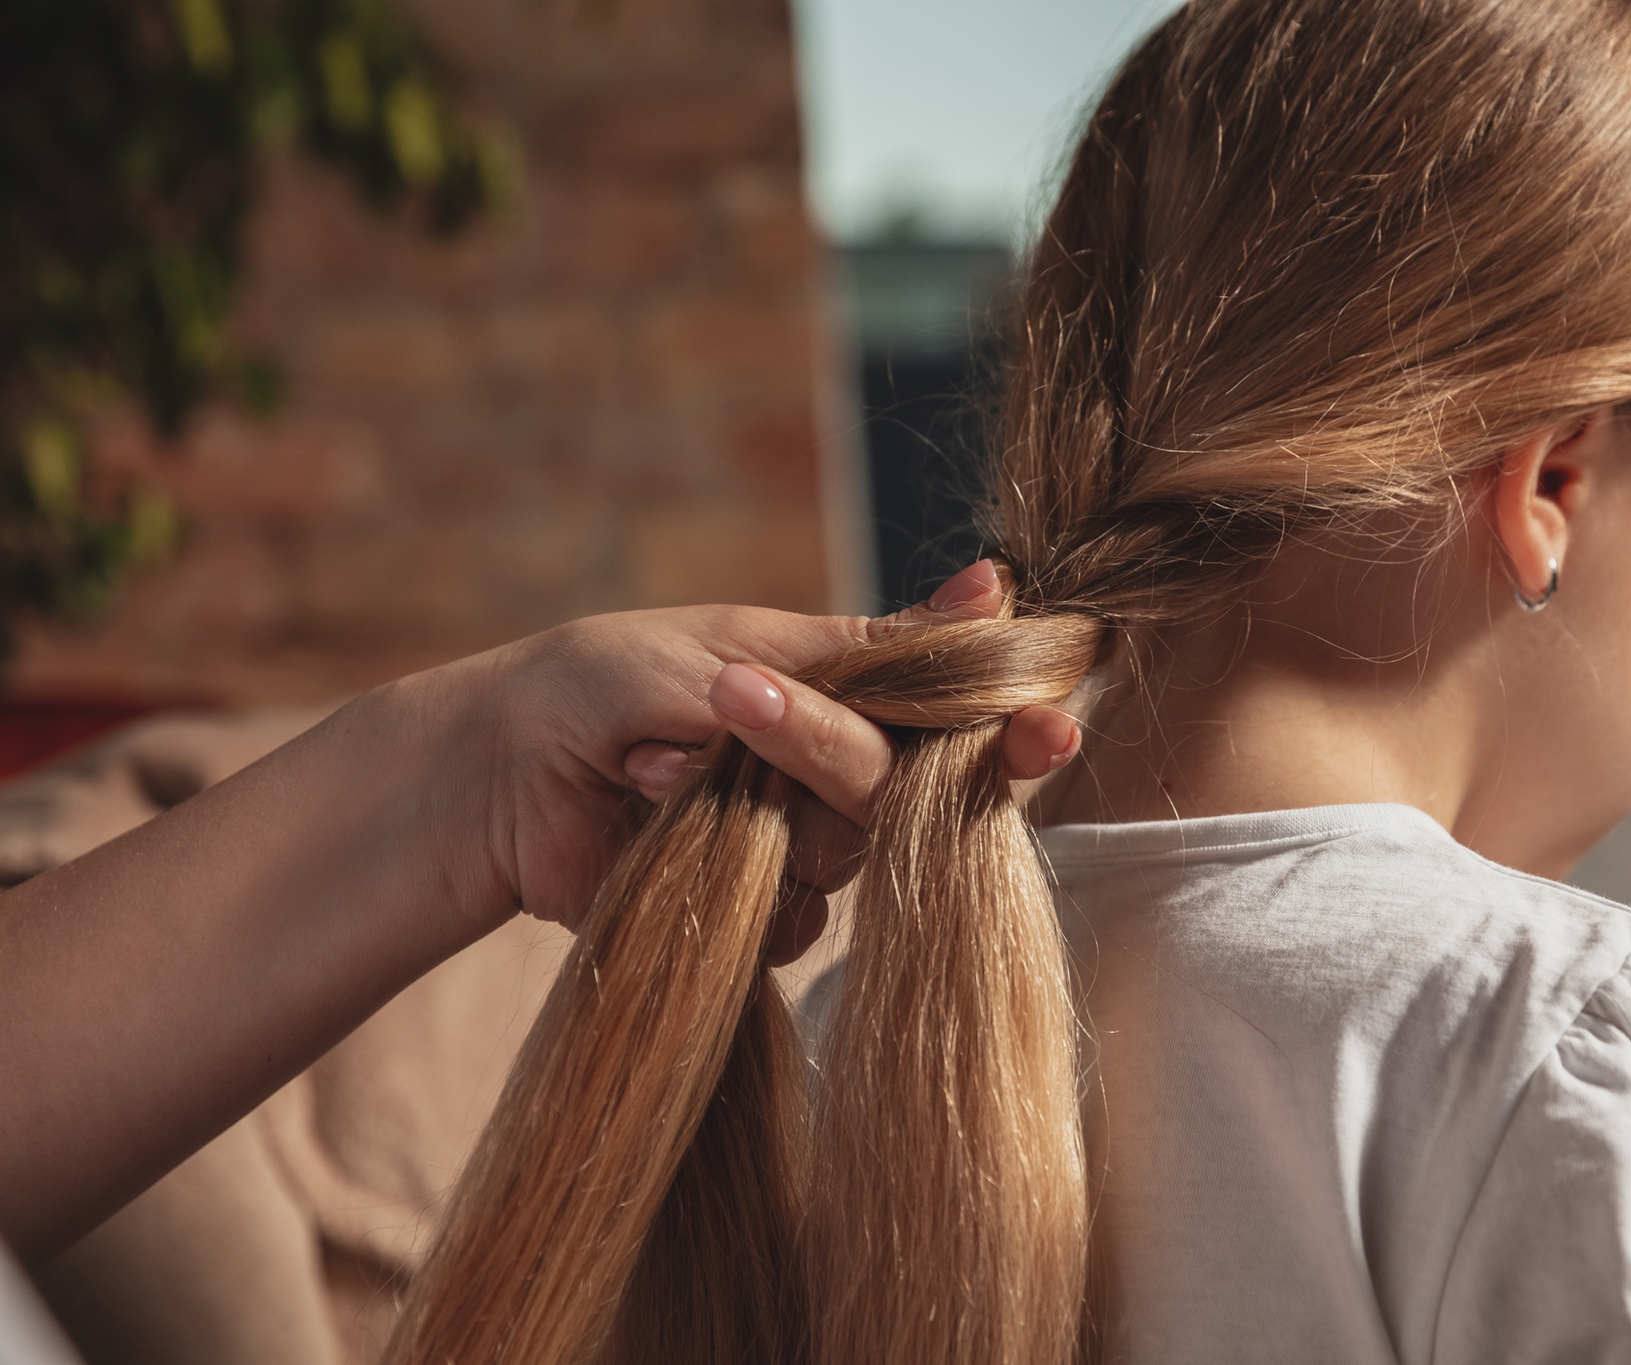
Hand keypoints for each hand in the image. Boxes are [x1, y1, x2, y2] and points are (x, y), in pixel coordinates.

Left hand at [451, 561, 1081, 958]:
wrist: (501, 767)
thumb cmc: (611, 679)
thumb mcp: (741, 647)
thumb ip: (870, 651)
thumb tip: (995, 582)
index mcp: (855, 695)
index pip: (964, 716)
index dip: (1013, 729)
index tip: (1045, 730)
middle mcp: (845, 777)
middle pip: (907, 793)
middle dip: (831, 757)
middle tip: (738, 708)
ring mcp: (802, 852)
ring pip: (849, 862)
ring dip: (756, 814)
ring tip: (657, 763)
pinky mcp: (757, 920)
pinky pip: (794, 929)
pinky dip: (730, 880)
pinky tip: (658, 831)